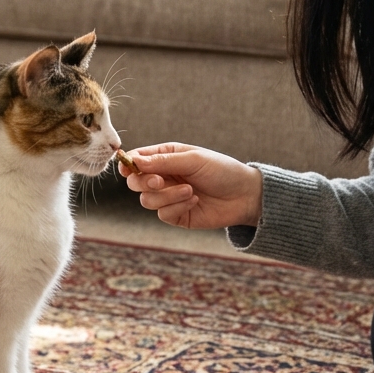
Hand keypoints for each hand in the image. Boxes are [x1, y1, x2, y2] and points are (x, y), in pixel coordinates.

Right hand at [118, 142, 262, 229]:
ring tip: (190, 191)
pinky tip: (195, 200)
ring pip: (147, 200)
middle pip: (135, 182)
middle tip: (160, 181)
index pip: (137, 160)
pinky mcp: (177, 215)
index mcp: (166, 157)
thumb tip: (135, 161)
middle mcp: (164, 177)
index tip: (128, 168)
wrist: (244, 195)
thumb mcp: (193, 159)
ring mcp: (169, 197)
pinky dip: (178, 207)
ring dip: (167, 196)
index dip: (128, 164)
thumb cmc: (222, 170)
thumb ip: (163, 161)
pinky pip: (163, 214)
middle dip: (144, 182)